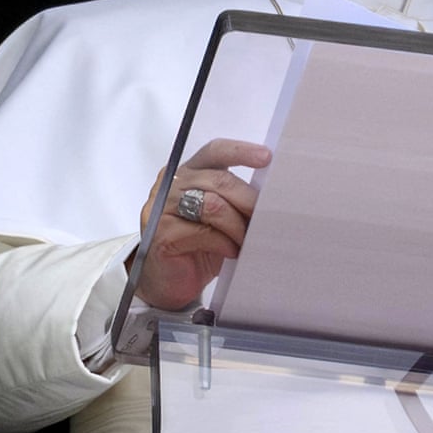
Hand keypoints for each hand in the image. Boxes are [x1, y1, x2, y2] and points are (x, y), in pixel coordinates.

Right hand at [133, 138, 271, 310]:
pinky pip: (203, 232)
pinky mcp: (162, 233)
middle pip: (219, 180)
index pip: (214, 151)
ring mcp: (162, 208)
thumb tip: (270, 194)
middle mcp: (173, 184)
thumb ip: (234, 198)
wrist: (171, 282)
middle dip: (248, 199)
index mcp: (189, 172)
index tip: (266, 157)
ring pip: (213, 205)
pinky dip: (224, 243)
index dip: (241, 151)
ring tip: (246, 240)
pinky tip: (231, 251)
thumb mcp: (220, 215)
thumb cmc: (199, 246)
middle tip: (266, 216)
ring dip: (237, 225)